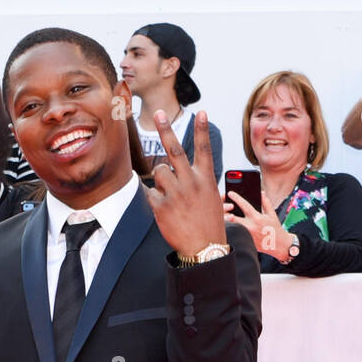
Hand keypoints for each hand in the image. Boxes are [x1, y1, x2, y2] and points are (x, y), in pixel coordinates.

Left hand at [144, 109, 225, 258]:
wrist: (204, 249)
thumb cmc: (208, 224)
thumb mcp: (210, 198)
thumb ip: (195, 181)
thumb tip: (171, 169)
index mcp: (206, 179)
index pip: (204, 149)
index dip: (202, 130)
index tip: (201, 112)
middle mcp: (191, 182)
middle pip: (175, 150)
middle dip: (166, 129)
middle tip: (158, 113)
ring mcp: (176, 193)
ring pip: (159, 172)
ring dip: (161, 180)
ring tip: (170, 195)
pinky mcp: (162, 206)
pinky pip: (151, 193)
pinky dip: (155, 199)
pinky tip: (166, 210)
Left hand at [223, 187, 292, 261]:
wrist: (278, 245)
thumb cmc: (275, 229)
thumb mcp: (272, 214)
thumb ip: (266, 202)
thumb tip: (261, 193)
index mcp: (257, 218)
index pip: (244, 206)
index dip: (236, 198)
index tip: (230, 193)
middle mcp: (250, 227)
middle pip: (232, 218)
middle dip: (226, 211)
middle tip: (222, 205)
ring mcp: (246, 235)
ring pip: (231, 227)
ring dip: (227, 220)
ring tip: (224, 214)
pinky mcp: (245, 241)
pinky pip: (235, 233)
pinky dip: (231, 228)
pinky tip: (228, 224)